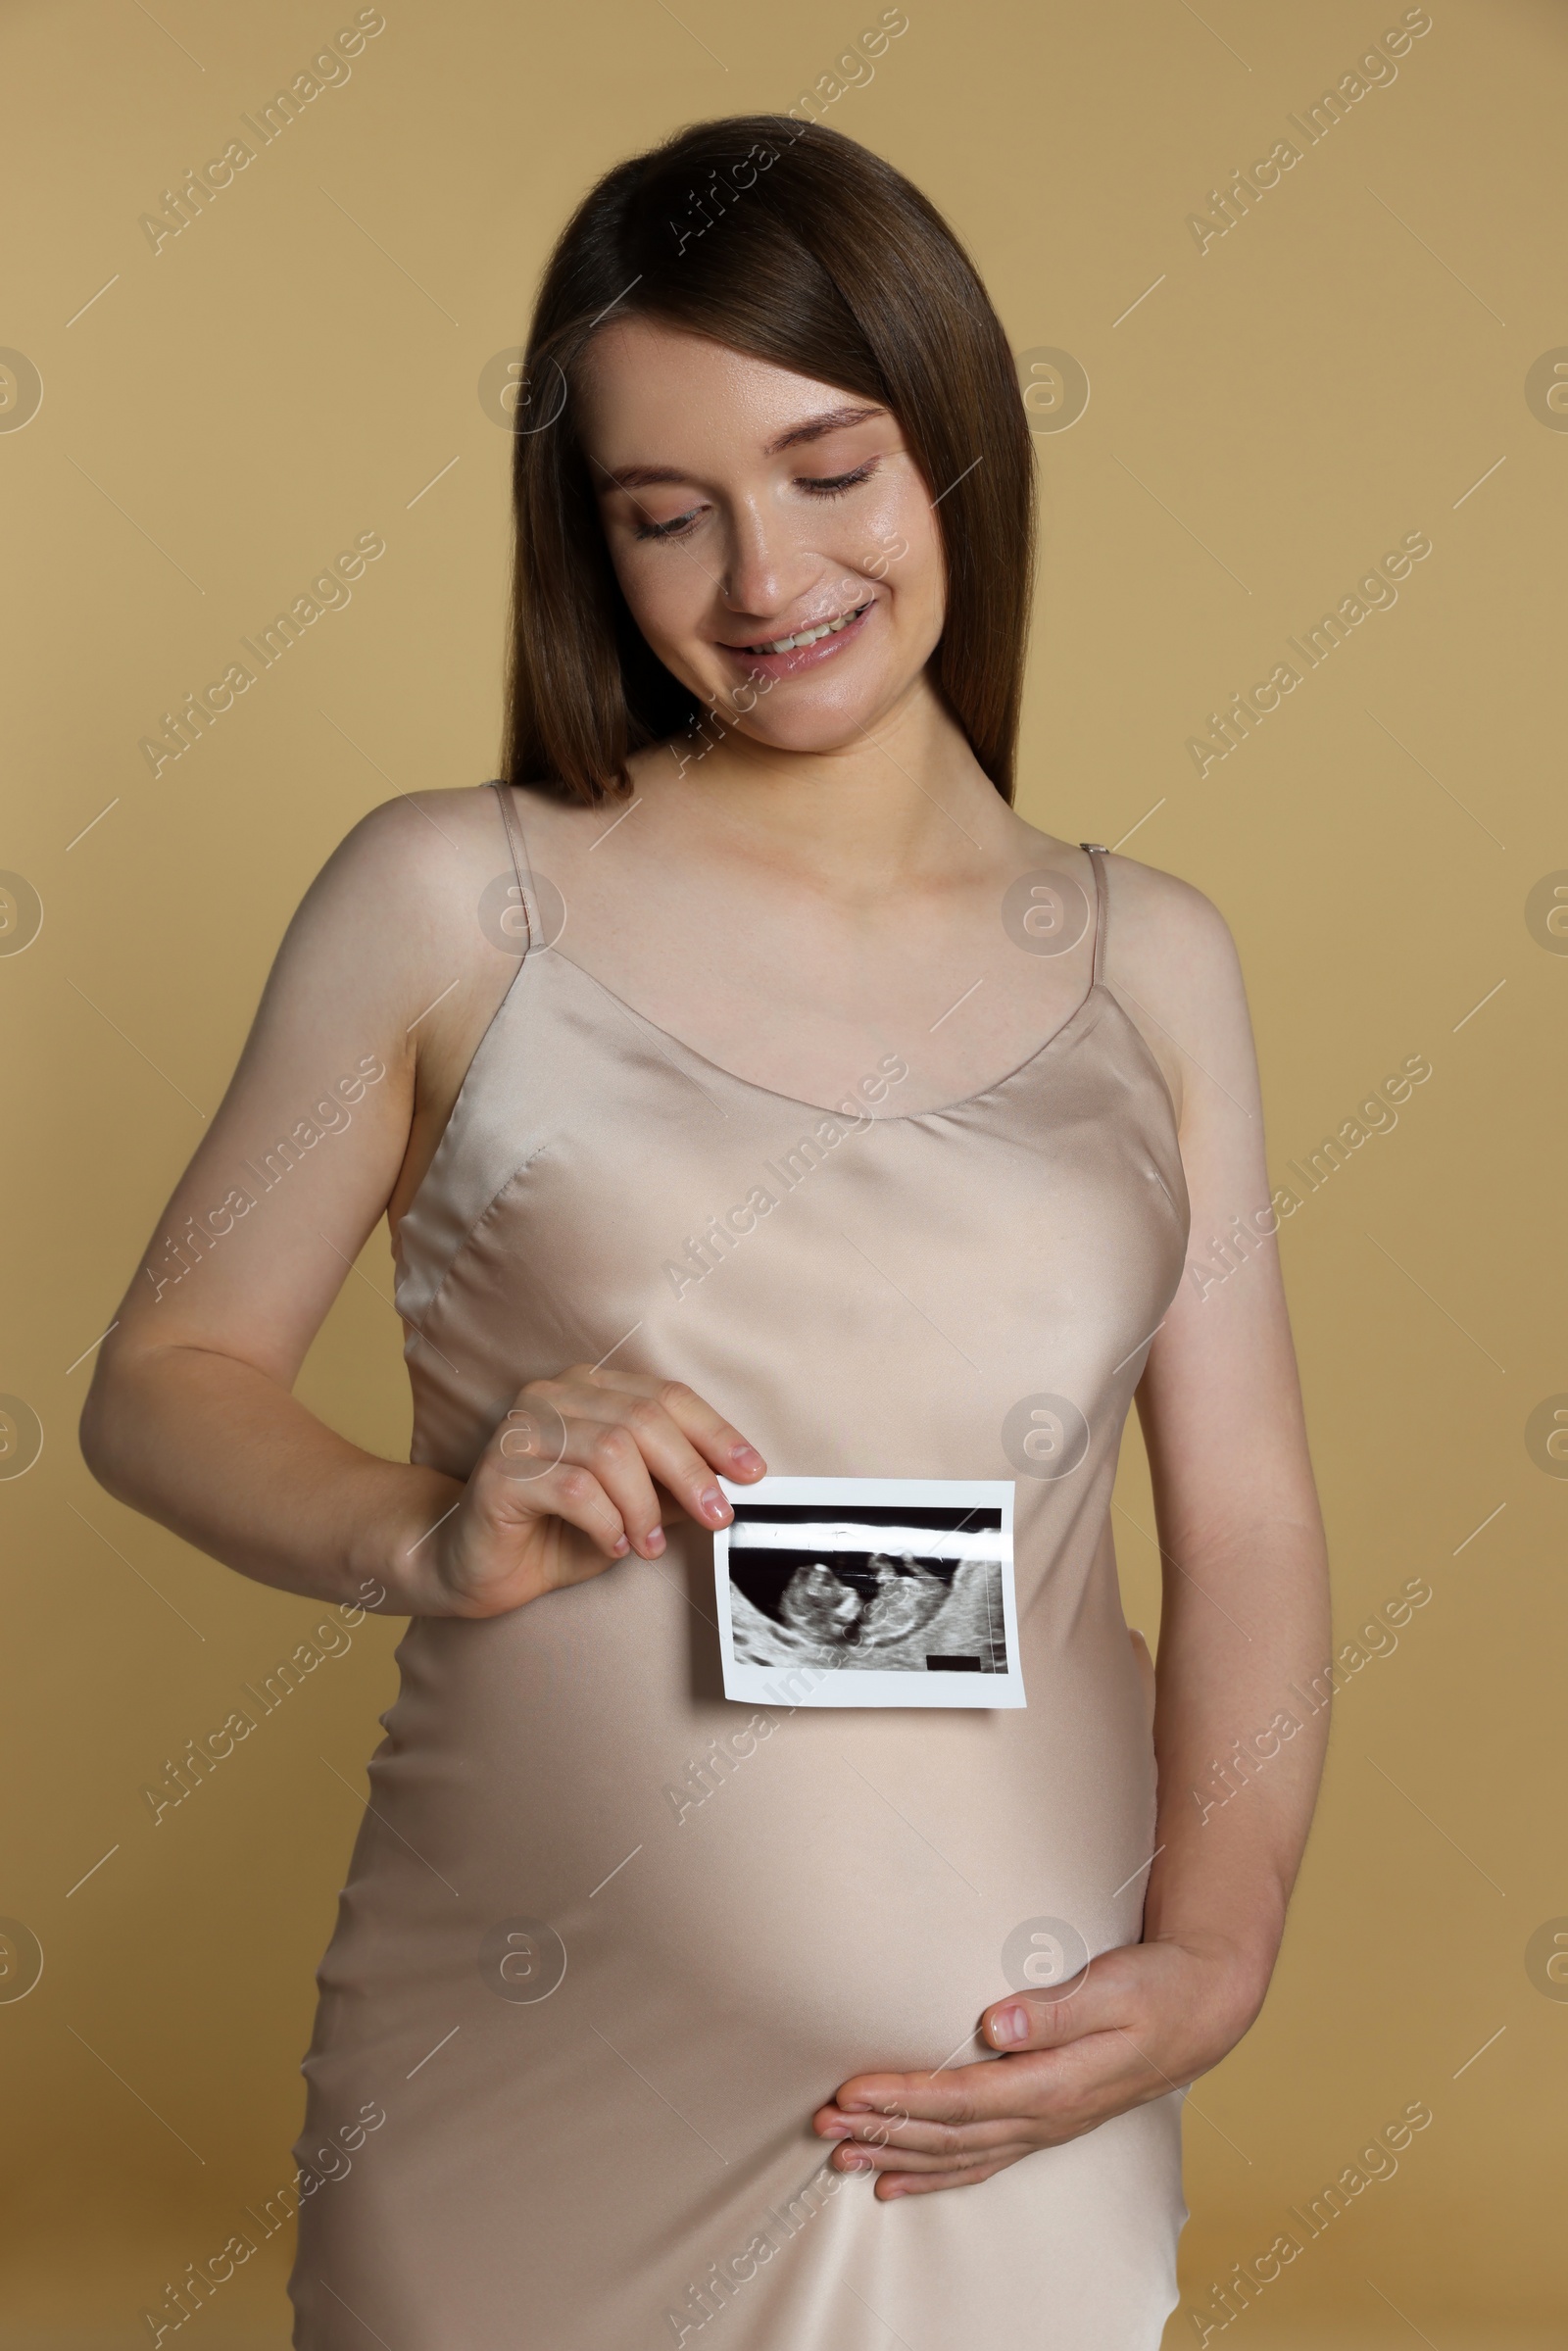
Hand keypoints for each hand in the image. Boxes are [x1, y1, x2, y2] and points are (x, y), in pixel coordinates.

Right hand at [422, 1365, 765, 1617]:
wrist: (476, 1566)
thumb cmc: (555, 1531)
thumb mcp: (631, 1507)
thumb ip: (670, 1487)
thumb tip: (729, 1482)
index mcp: (588, 1389)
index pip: (665, 1396)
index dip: (715, 1432)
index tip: (751, 1472)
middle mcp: (553, 1396)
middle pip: (644, 1420)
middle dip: (690, 1472)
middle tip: (715, 1516)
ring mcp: (522, 1428)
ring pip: (613, 1452)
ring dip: (644, 1506)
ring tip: (648, 1544)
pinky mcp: (501, 1471)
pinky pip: (575, 1489)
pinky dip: (607, 1522)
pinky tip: (613, 1543)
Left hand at [811, 1935, 1266, 2198]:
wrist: (1200, 2011)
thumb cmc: (1155, 1990)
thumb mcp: (1113, 1987)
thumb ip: (1054, 2008)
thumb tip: (997, 2023)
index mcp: (1056, 2084)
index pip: (962, 2100)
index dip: (904, 2099)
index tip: (853, 2091)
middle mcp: (1044, 2118)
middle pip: (949, 2135)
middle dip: (883, 2131)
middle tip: (823, 2125)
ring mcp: (1043, 2128)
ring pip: (958, 2155)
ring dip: (897, 2156)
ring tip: (841, 2155)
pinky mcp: (1043, 2125)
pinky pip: (980, 2162)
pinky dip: (934, 2176)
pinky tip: (895, 2181)